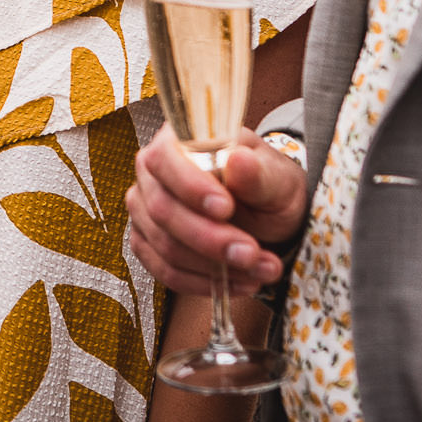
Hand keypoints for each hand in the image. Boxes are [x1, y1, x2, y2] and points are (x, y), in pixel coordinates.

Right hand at [126, 127, 307, 295]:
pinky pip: (165, 271)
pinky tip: (238, 282)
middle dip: (210, 238)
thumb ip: (258, 174)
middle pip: (163, 209)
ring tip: (258, 270)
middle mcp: (152, 171)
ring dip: (214, 267)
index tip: (226, 208)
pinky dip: (203, 283)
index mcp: (178, 138)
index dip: (190, 186)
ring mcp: (145, 209)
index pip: (166, 157)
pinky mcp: (147, 243)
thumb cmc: (268, 186)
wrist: (267, 216)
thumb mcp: (276, 178)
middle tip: (251, 253)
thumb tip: (239, 161)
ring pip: (165, 246)